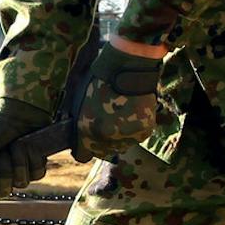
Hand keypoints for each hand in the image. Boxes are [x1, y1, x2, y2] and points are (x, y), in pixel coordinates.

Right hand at [0, 98, 54, 202]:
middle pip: (3, 192)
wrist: (18, 111)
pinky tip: (28, 144)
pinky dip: (32, 157)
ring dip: (18, 161)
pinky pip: (37, 174)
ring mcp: (19, 171)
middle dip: (4, 172)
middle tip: (2, 154)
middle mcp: (1, 174)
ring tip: (16, 144)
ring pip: (21, 183)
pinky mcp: (36, 165)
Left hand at [73, 44, 161, 159]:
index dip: (82, 147)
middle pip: (102, 152)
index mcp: (86, 131)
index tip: (85, 141)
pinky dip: (134, 130)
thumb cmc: (100, 81)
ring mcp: (126, 137)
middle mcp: (106, 139)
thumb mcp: (81, 104)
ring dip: (119, 137)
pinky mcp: (143, 132)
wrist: (127, 69)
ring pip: (120, 146)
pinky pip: (136, 138)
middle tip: (106, 125)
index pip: (82, 155)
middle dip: (101, 143)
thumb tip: (81, 135)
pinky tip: (132, 114)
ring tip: (120, 117)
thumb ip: (81, 124)